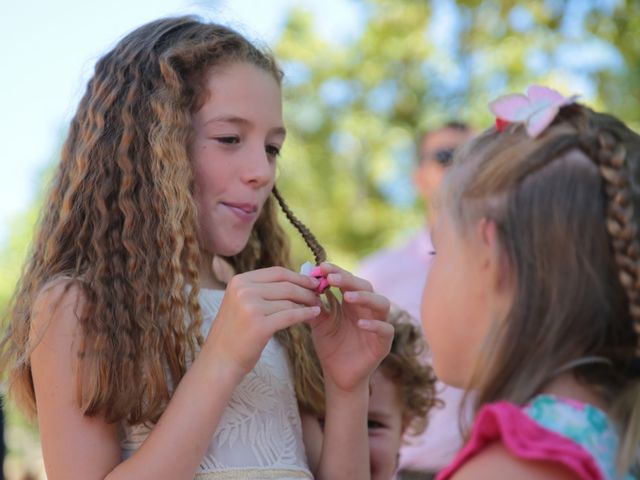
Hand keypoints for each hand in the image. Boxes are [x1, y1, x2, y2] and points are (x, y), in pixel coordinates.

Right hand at [202, 266, 320, 377]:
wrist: (219, 362)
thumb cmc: (234, 334)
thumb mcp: (241, 303)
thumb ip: (261, 290)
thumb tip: (294, 280)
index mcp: (239, 281)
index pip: (276, 272)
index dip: (297, 276)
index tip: (312, 280)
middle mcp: (243, 290)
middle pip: (286, 285)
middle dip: (306, 288)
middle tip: (319, 292)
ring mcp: (251, 307)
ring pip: (290, 300)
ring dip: (307, 302)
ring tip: (317, 304)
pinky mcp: (260, 326)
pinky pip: (290, 315)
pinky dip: (305, 314)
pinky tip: (315, 314)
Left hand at [308, 263, 392, 391]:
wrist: (337, 376)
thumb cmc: (330, 346)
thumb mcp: (319, 323)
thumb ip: (315, 305)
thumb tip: (304, 284)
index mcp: (353, 303)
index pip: (349, 280)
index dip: (337, 271)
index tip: (321, 267)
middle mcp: (368, 310)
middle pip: (366, 286)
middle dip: (349, 280)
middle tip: (331, 278)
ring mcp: (378, 325)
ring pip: (381, 303)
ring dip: (365, 298)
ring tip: (348, 297)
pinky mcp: (383, 343)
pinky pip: (386, 330)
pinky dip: (375, 325)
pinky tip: (360, 324)